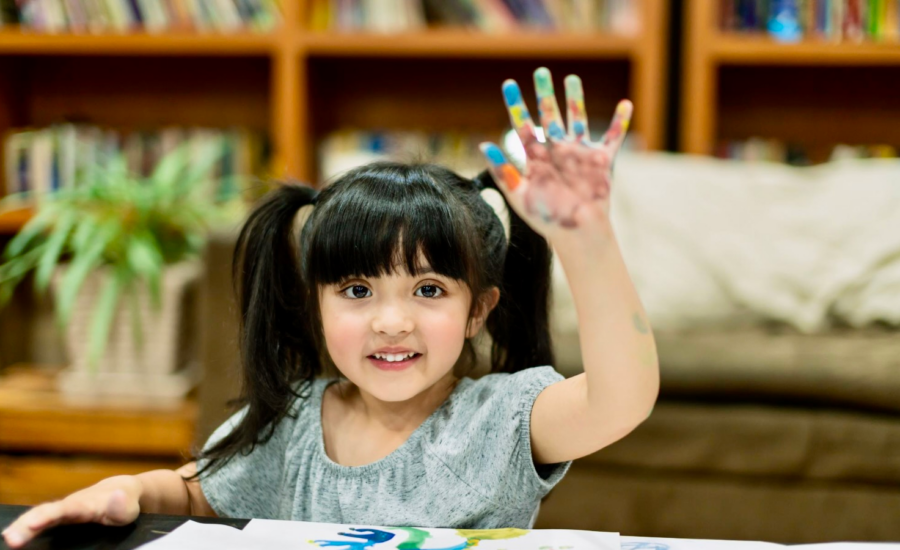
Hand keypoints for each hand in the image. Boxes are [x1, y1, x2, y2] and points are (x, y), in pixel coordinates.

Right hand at [2, 477, 140, 547]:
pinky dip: (25, 528)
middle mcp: (70, 505)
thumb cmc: (125, 502)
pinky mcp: (60, 519)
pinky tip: (12, 536)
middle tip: (11, 539)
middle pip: (45, 512)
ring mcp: (63, 511)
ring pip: (39, 515)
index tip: (32, 525)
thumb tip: (117, 496)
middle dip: (27, 524)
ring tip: (8, 538)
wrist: (122, 491)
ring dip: (21, 526)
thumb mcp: (129, 507)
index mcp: (86, 504)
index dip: (49, 517)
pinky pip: (41, 521)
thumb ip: (122, 505)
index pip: (66, 510)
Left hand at [479, 67, 631, 243]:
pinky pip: (612, 137)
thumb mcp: (520, 196)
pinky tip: (626, 104)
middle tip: (540, 71)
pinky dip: (620, 121)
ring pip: (577, 119)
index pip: (523, 126)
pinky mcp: (601, 162)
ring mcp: (579, 154)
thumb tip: (483, 145)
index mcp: (536, 159)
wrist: (578, 234)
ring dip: (575, 99)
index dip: (516, 105)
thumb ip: (503, 171)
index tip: (509, 84)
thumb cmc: (547, 219)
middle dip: (544, 93)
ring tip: (571, 78)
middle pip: (549, 115)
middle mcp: (557, 152)